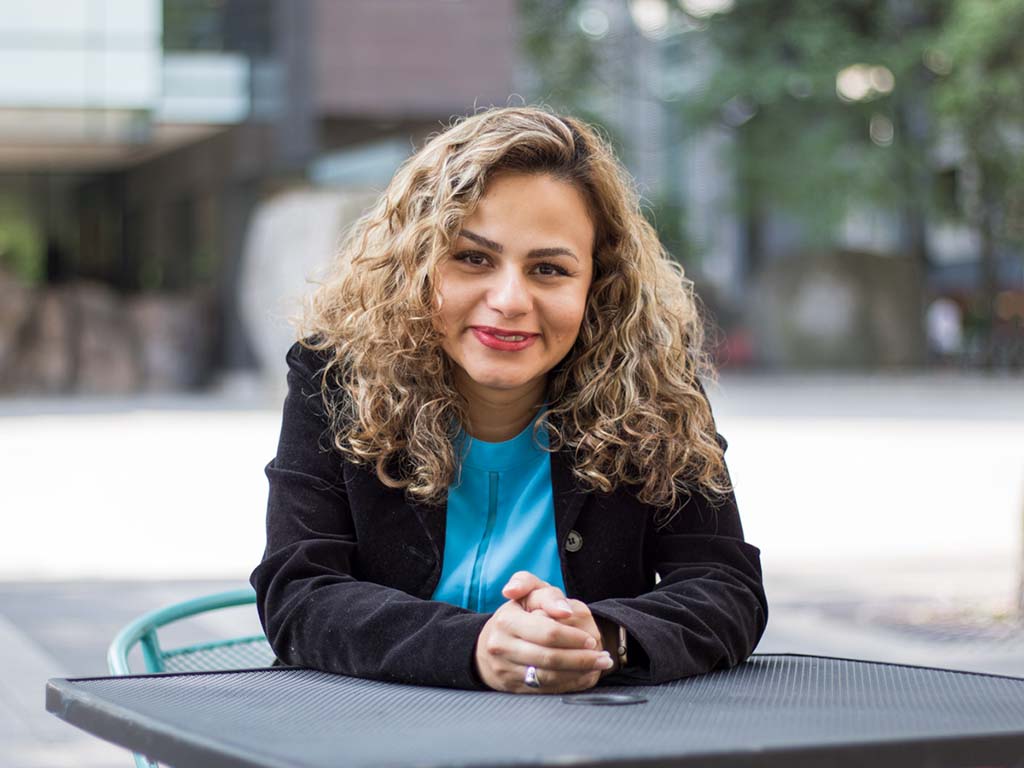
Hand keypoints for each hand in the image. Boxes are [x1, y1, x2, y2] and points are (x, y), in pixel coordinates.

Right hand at [503, 572, 620, 678]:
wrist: (489, 642)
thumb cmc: (518, 613)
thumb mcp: (531, 593)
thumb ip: (548, 596)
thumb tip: (564, 610)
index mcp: (507, 620)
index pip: (547, 632)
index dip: (573, 637)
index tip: (592, 640)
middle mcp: (502, 646)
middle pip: (550, 658)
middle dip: (582, 659)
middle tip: (604, 659)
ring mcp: (505, 669)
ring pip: (548, 677)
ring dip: (578, 674)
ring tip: (598, 667)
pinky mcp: (511, 687)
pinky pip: (545, 689)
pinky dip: (568, 684)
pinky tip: (583, 676)